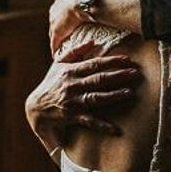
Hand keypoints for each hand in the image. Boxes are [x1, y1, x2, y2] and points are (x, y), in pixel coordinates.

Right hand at [24, 40, 140, 158]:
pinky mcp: (72, 117)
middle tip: (135, 74)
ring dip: (114, 95)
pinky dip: (102, 125)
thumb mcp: (58, 65)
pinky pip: (89, 121)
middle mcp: (72, 85)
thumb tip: (92, 42)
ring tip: (130, 93)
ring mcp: (72, 101)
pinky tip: (116, 129)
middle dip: (118, 76)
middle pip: (98, 79)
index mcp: (70, 71)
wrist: (35, 108)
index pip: (94, 64)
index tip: (127, 60)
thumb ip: (75, 52)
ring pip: (96, 98)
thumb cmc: (50, 84)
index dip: (111, 61)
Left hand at [49, 0, 84, 54]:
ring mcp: (55, 20)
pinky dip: (56, 48)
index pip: (62, 8)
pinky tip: (58, 55)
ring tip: (63, 45)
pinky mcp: (57, 31)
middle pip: (56, 19)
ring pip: (54, 31)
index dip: (66, 14)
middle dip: (60, 25)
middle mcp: (56, 7)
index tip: (71, 20)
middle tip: (67, 33)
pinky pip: (55, 42)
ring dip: (59, 37)